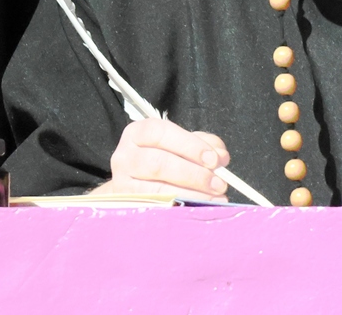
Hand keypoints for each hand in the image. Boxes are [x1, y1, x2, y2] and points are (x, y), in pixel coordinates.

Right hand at [88, 118, 230, 200]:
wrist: (134, 185)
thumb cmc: (162, 159)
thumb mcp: (180, 144)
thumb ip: (202, 144)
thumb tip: (220, 156)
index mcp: (137, 133)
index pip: (160, 133)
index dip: (189, 145)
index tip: (213, 159)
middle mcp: (124, 156)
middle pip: (159, 163)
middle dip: (194, 174)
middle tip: (219, 183)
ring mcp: (122, 183)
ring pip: (157, 190)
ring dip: (191, 194)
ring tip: (215, 198)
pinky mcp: (127, 206)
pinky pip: (155, 209)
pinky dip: (180, 209)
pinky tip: (198, 208)